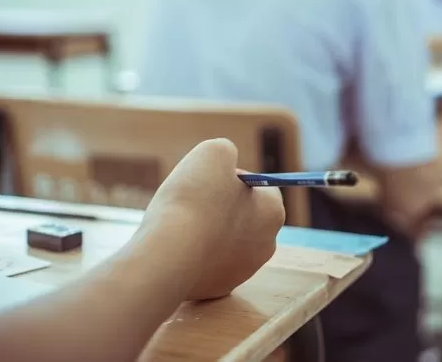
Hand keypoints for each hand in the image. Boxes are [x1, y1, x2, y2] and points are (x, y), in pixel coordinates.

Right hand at [135, 139, 284, 300]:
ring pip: (224, 239)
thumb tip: (226, 160)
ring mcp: (243, 271)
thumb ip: (226, 151)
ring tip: (179, 222)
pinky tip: (175, 245)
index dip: (230, 177)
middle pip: (243, 215)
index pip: (258, 187)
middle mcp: (266, 244)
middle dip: (219, 205)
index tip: (207, 178)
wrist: (167, 256)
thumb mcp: (214, 152)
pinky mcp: (218, 290)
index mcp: (273, 212)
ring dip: (205, 228)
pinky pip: (205, 262)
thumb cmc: (194, 199)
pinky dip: (192, 252)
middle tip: (191, 199)